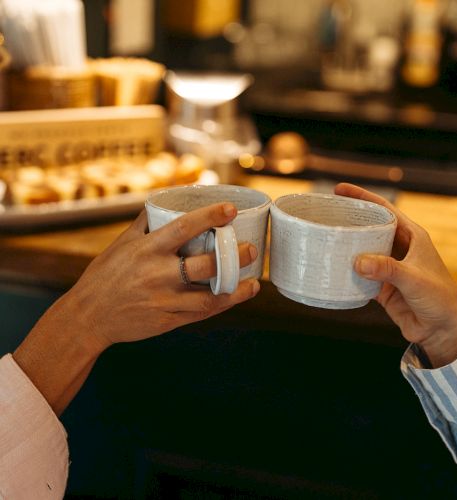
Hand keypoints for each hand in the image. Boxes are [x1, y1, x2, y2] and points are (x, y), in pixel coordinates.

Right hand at [62, 202, 259, 350]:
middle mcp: (158, 274)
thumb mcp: (121, 244)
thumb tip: (164, 201)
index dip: (209, 217)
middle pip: (204, 265)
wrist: (88, 316)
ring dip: (235, 288)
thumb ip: (144, 223)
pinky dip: (222, 305)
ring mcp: (164, 300)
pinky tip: (237, 297)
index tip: (230, 209)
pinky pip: (200, 313)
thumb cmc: (105, 275)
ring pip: (208, 296)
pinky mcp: (167, 320)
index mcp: (147, 250)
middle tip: (252, 249)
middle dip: (233, 256)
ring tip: (254, 281)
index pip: (183, 228)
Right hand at [334, 183, 456, 367]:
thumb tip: (357, 262)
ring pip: (363, 251)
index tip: (340, 190)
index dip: (362, 197)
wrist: (443, 331)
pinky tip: (333, 270)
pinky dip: (348, 273)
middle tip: (326, 215)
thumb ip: (387, 269)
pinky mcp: (382, 287)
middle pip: (370, 228)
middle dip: (350, 221)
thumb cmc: (440, 299)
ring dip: (347, 248)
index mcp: (412, 237)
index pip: (384, 209)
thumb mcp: (414, 279)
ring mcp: (389, 268)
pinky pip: (360, 276)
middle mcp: (399, 249)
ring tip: (325, 241)